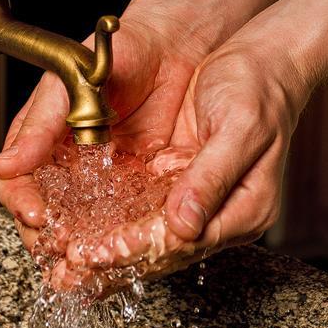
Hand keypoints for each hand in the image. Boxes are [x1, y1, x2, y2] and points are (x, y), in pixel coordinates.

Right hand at [0, 5, 213, 252]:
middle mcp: (67, 163)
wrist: (175, 46)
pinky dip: (117, 236)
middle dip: (47, 235)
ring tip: (87, 257)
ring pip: (79, 222)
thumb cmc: (118, 53)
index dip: (21, 202)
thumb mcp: (71, 83)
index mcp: (42, 139)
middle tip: (62, 247)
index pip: (16, 181)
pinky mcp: (136, 185)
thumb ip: (40, 124)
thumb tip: (5, 165)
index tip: (37, 215)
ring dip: (78, 243)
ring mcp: (101, 177)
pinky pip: (122, 218)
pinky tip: (121, 249)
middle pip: (43, 213)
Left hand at [57, 31, 313, 281]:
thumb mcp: (241, 127)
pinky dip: (114, 222)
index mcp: (246, 207)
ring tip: (66, 260)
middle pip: (163, 249)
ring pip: (149, 236)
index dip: (140, 248)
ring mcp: (199, 200)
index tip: (103, 252)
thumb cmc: (259, 89)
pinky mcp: (179, 183)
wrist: (261, 60)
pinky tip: (83, 229)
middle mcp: (221, 213)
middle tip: (70, 267)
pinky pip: (144, 210)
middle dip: (117, 260)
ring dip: (110, 248)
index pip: (185, 241)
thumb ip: (212, 177)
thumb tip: (186, 225)